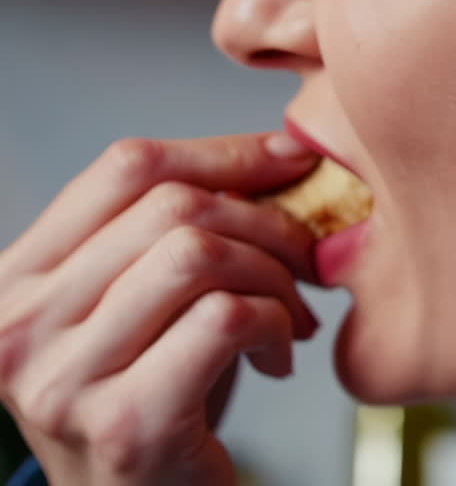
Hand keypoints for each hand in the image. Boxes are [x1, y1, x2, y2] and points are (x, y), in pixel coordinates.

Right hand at [0, 133, 321, 484]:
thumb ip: (180, 231)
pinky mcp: (123, 423)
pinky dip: (275, 325)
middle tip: (308, 260)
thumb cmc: (160, 396)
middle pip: (172, 207)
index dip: (224, 153)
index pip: (127, 167)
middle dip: (268, 221)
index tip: (293, 162)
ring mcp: (63, 378)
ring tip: (293, 315)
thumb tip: (285, 151)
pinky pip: (225, 320)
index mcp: (17, 277)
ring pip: (198, 256)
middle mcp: (18, 324)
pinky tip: (279, 359)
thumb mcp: (146, 302)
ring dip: (276, 277)